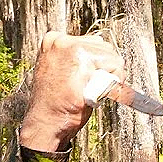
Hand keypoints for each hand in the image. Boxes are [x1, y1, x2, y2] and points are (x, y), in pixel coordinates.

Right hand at [19, 31, 124, 152]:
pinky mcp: (81, 58)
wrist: (48, 121)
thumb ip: (78, 59)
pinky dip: (114, 83)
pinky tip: (97, 92)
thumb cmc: (57, 104)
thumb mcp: (64, 73)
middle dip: (107, 70)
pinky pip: (114, 65)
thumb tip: (99, 46)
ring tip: (91, 91)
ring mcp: (70, 48)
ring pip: (112, 56)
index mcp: (55, 41)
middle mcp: (61, 40)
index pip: (95, 44)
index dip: (100, 65)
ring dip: (110, 77)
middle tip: (91, 88)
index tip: (89, 81)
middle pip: (106, 48)